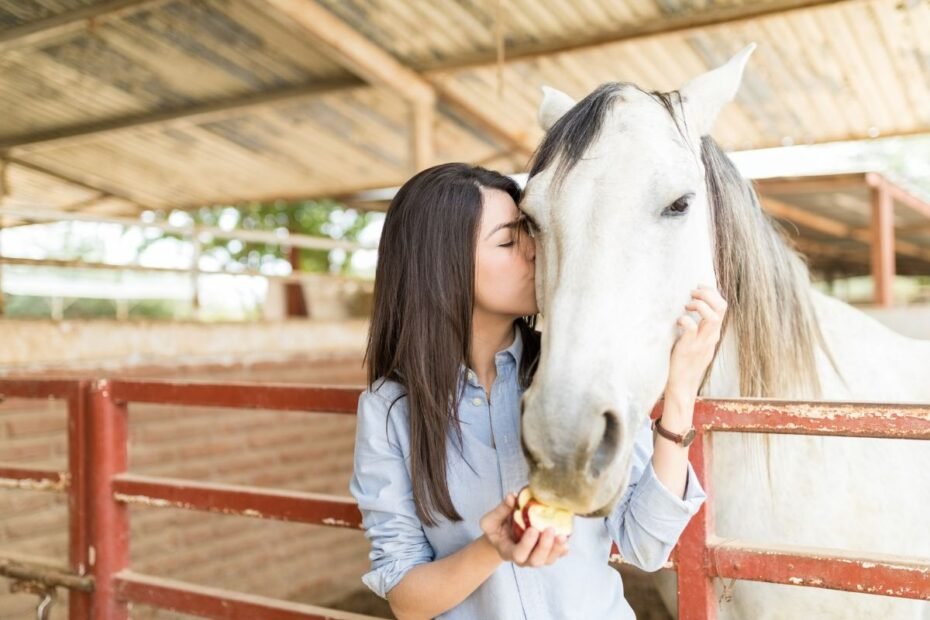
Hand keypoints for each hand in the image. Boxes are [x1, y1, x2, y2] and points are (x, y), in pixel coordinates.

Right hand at [479, 492, 569, 567]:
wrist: (503, 538)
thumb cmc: (497, 529)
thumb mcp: (491, 521)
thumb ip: (500, 510)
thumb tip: (512, 496)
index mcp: (509, 552)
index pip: (519, 554)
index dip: (527, 544)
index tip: (532, 529)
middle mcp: (524, 559)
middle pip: (536, 560)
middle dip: (545, 546)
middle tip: (549, 529)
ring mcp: (536, 557)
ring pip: (548, 560)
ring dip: (556, 548)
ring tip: (562, 536)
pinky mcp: (546, 553)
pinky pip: (556, 555)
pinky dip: (562, 550)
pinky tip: (566, 540)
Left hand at [665, 285, 726, 401]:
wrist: (682, 385)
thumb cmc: (686, 362)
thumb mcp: (699, 342)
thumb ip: (700, 328)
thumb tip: (692, 309)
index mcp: (713, 333)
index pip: (723, 306)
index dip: (712, 292)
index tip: (698, 287)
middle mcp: (711, 337)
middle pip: (721, 307)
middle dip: (708, 294)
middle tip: (692, 293)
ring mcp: (701, 343)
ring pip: (712, 317)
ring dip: (699, 305)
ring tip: (686, 305)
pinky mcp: (688, 349)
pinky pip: (691, 329)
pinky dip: (685, 320)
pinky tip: (677, 321)